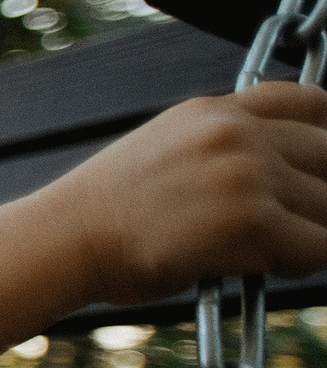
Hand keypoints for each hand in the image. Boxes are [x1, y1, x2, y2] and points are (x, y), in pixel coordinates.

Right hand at [46, 81, 326, 307]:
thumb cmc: (107, 212)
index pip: (311, 101)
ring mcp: (248, 174)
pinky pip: (320, 246)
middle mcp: (237, 132)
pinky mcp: (253, 221)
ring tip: (271, 249)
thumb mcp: (163, 148)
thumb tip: (275, 167)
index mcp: (214, 111)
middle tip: (295, 221)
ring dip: (312, 231)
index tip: (322, 163)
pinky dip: (303, 262)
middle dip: (322, 192)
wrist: (66, 239)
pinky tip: (266, 267)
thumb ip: (220, 143)